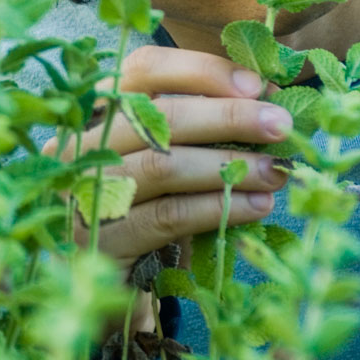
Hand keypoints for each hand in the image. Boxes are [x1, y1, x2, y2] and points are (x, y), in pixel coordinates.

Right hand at [44, 45, 292, 277]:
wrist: (103, 290)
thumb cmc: (142, 213)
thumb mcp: (165, 161)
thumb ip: (200, 127)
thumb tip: (266, 98)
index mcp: (94, 112)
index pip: (143, 69)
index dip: (201, 71)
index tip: (255, 85)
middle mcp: (78, 146)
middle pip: (155, 116)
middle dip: (227, 116)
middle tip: (280, 124)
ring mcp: (83, 193)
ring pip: (164, 165)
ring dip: (229, 165)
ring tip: (276, 171)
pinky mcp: (101, 241)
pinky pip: (169, 216)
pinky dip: (218, 206)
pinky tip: (255, 206)